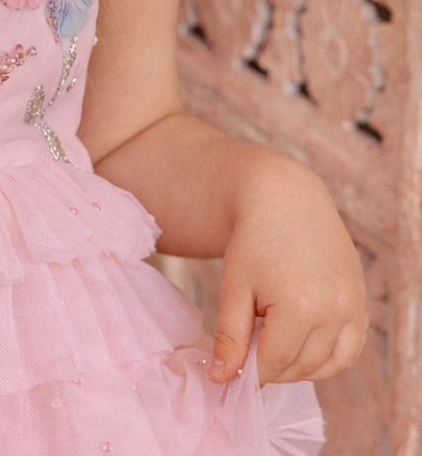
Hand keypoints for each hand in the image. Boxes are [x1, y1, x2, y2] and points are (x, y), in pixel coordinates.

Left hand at [208, 156, 367, 385]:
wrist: (285, 197)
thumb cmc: (254, 238)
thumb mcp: (235, 286)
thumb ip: (229, 337)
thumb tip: (219, 381)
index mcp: (301, 307)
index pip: (274, 364)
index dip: (251, 369)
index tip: (235, 363)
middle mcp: (334, 310)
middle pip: (301, 367)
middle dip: (273, 366)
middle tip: (252, 346)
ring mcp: (352, 306)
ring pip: (329, 365)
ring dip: (301, 366)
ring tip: (275, 342)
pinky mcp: (360, 300)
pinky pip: (351, 349)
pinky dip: (330, 357)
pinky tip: (304, 343)